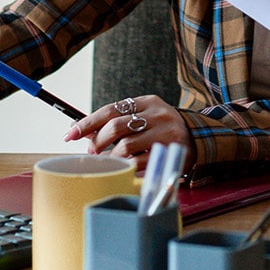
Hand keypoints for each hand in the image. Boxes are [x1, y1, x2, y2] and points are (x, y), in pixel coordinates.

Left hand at [65, 94, 193, 173]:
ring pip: (125, 147)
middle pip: (116, 127)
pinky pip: (138, 163)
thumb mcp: (144, 118)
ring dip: (111, 157)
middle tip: (92, 152)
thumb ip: (117, 122)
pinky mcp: (169, 152)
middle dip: (98, 142)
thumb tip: (81, 130)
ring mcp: (164, 133)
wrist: (199, 139)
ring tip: (109, 161)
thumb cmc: (161, 130)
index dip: (87, 123)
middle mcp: (157, 114)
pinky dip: (126, 167)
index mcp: (147, 102)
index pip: (110, 109)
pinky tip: (125, 167)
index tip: (69, 134)